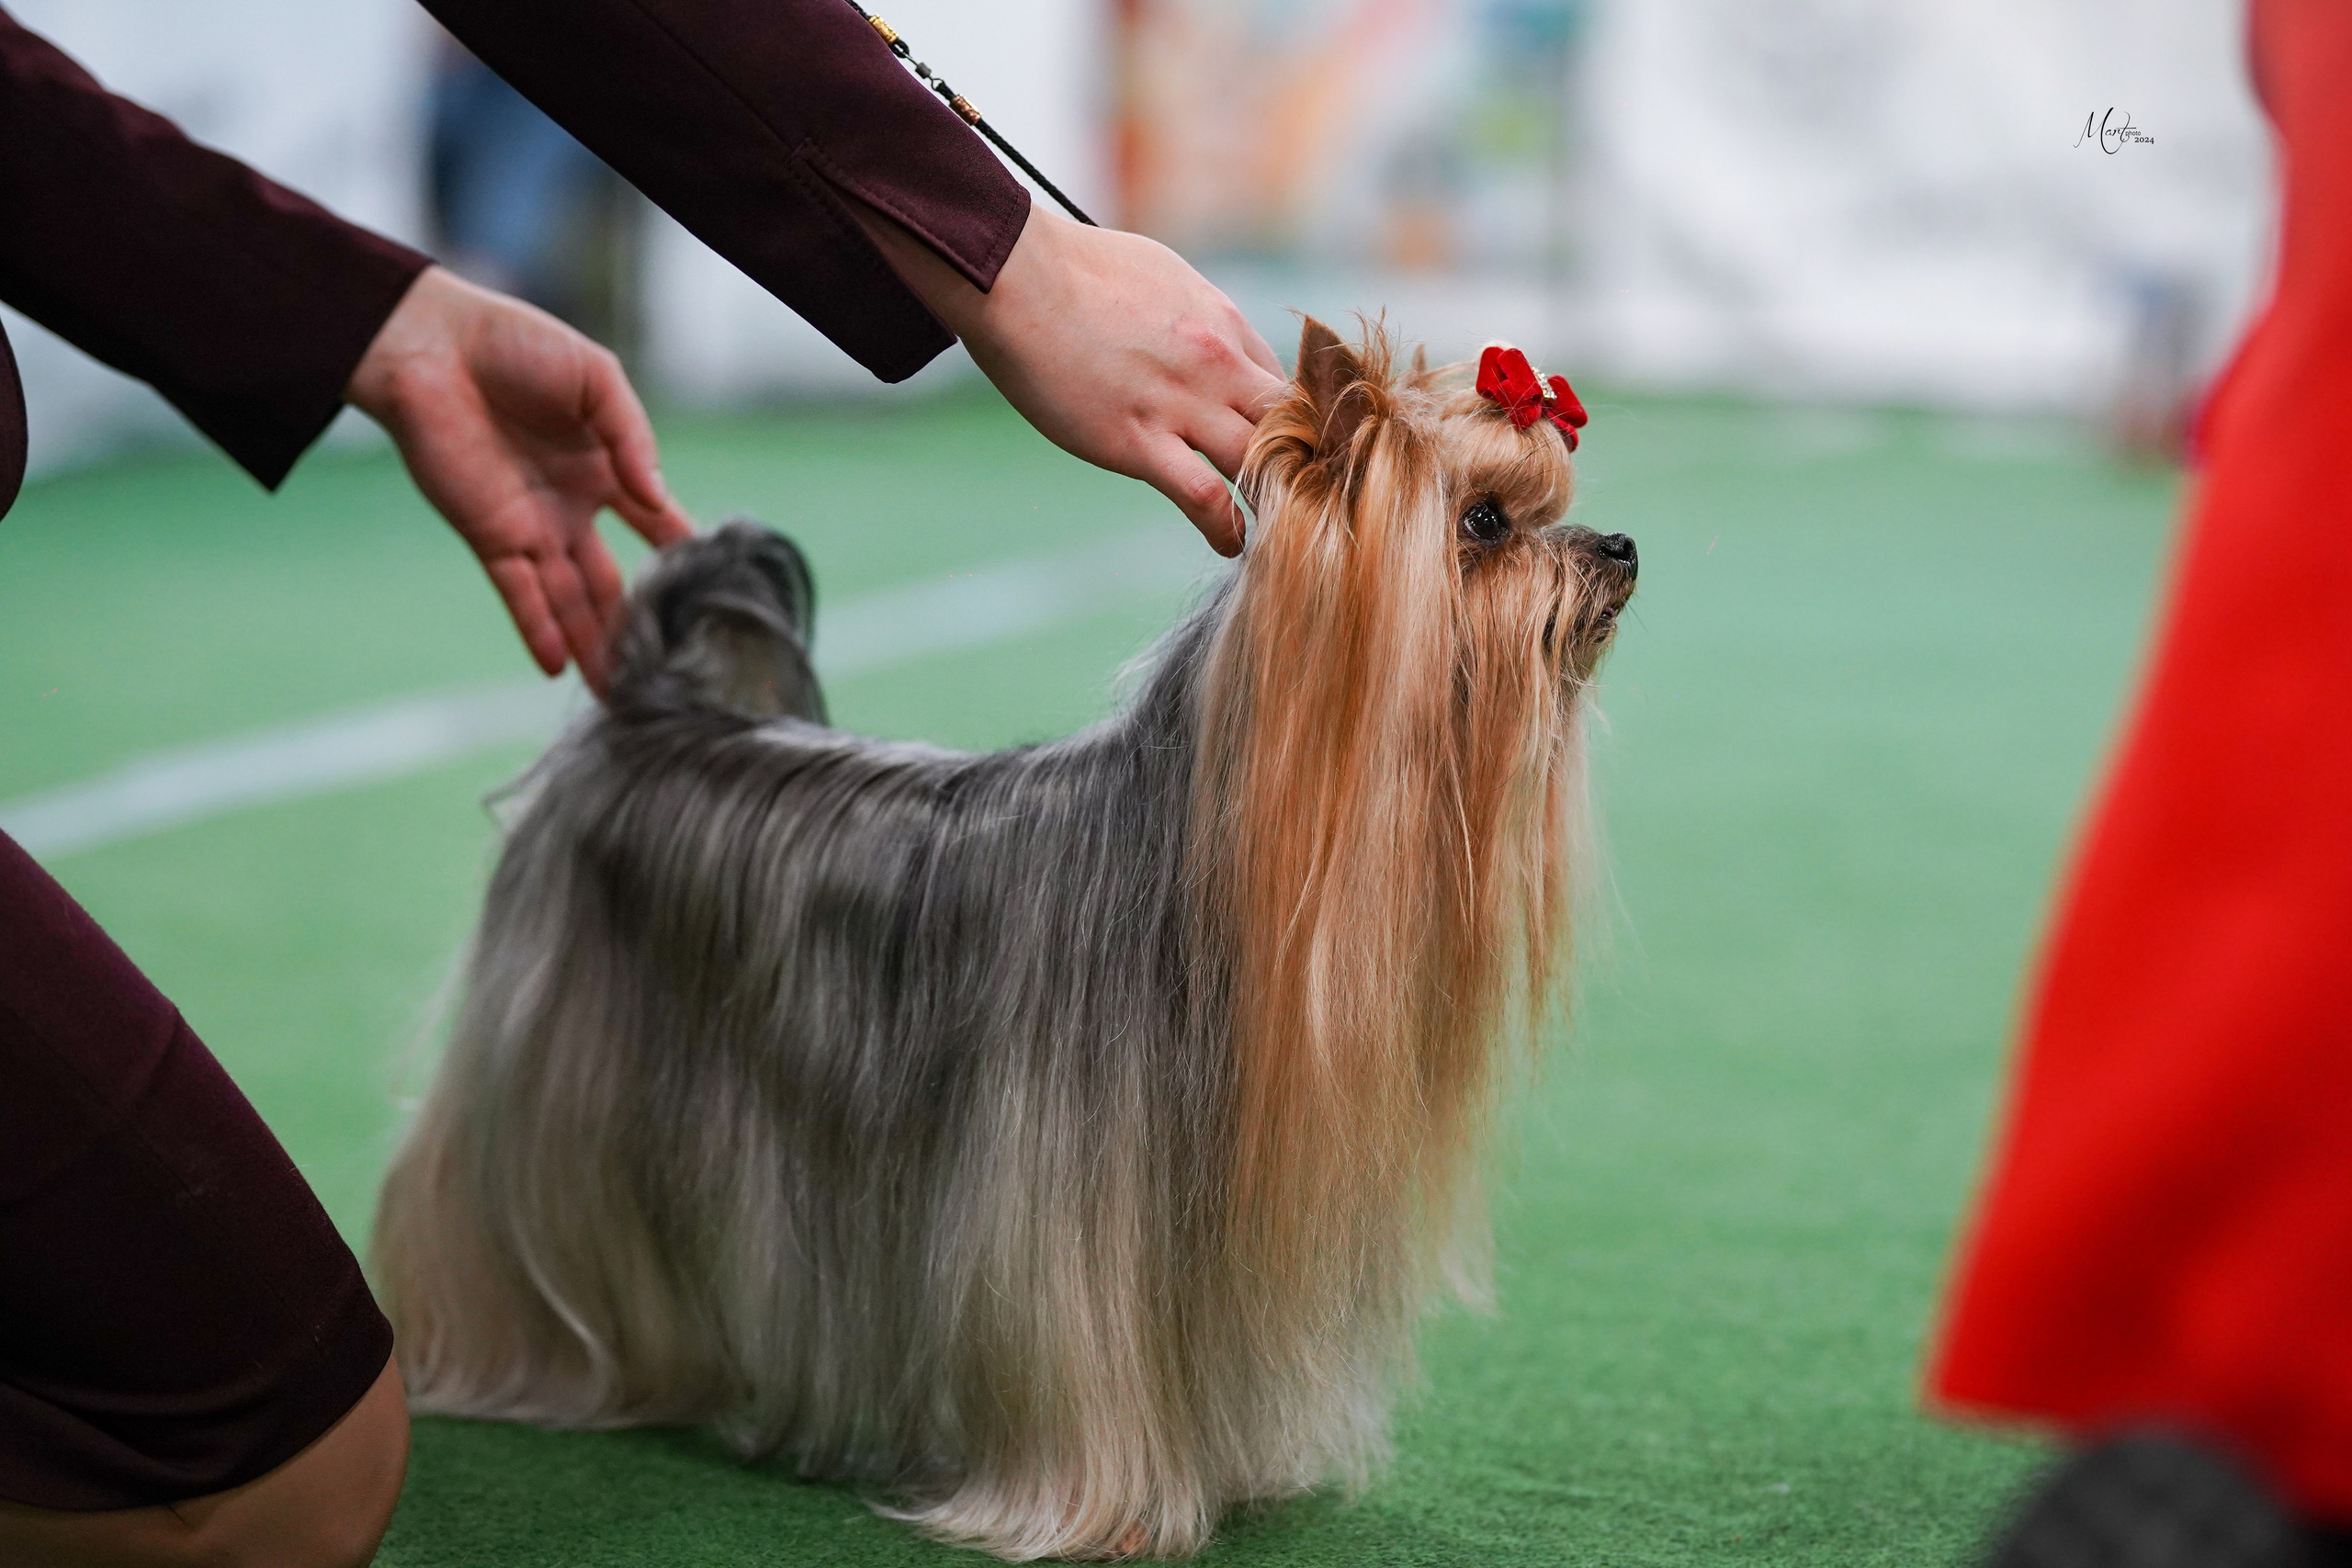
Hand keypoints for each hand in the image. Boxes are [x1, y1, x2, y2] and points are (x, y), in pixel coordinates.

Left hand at [346, 266, 694, 690]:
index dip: (683, 558)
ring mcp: (532, 527)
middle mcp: (572, 508)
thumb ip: (631, 439)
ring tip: (620, 691)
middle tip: (664, 672)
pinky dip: (539, 630)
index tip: (713, 596)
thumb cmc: (514, 345)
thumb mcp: (596, 380)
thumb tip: (658, 501)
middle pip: (613, 581)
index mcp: (605, 469)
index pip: (656, 526)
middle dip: (637, 627)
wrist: (429, 344)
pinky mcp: (490, 536)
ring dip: (594, 645)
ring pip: (572, 600)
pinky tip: (560, 667)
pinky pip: (520, 593)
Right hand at [859, 205, 1285, 555]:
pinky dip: (1225, 528)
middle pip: (1294, 426)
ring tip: (1275, 531)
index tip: (1286, 454)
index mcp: (1223, 323)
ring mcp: (1181, 404)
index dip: (1293, 426)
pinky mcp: (1138, 440)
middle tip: (1304, 500)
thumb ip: (1195, 317)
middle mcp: (1216, 363)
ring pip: (1261, 464)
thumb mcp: (1162, 278)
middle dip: (1305, 464)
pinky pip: (1204, 496)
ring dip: (1273, 501)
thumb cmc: (1076, 269)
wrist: (1016, 276)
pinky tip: (1230, 543)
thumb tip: (1205, 339)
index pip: (1286, 386)